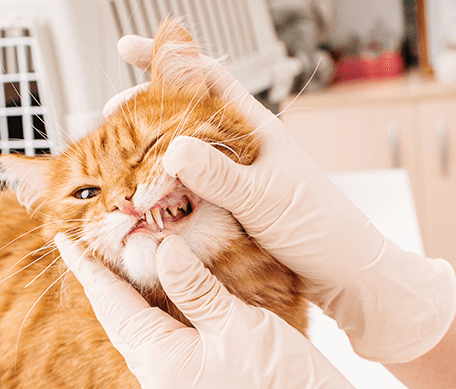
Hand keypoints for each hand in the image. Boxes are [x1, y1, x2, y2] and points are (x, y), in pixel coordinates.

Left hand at [55, 233, 364, 388]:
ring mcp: (175, 384)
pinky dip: (164, 310)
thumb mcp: (238, 326)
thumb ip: (195, 288)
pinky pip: (167, 341)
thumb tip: (163, 249)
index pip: (112, 303)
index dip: (88, 269)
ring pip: (144, 328)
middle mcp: (158, 376)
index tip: (65, 242)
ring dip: (136, 293)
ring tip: (130, 258)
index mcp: (159, 360)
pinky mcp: (196, 385)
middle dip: (109, 279)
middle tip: (100, 241)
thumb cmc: (281, 387)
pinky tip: (172, 291)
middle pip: (123, 317)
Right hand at [110, 35, 455, 362]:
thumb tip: (173, 149)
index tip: (128, 48)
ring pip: (183, 155)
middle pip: (184, 115)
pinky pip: (188, 191)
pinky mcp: (230, 206)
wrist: (344, 272)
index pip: (208, 78)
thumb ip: (220, 176)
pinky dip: (166, 191)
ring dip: (151, 156)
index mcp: (255, 129)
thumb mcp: (266, 199)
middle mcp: (242, 148)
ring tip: (121, 163)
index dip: (169, 58)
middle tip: (111, 117)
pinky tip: (148, 200)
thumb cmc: (321, 227)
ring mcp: (234, 177)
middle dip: (146, 112)